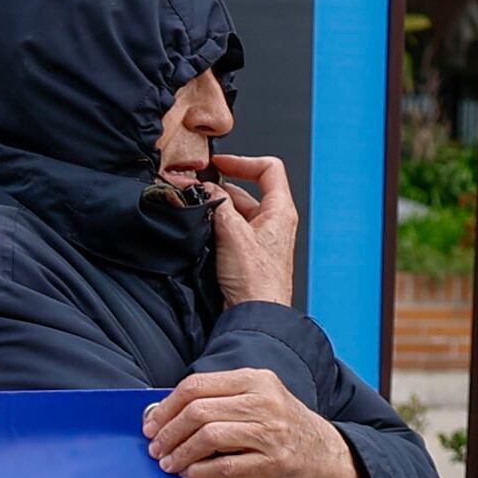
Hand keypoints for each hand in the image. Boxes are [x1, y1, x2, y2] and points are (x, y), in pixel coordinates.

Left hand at [145, 364, 360, 477]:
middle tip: (155, 447)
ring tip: (168, 463)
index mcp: (255, 379)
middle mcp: (264, 401)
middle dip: (168, 432)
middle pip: (198, 411)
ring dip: (180, 453)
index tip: (151, 423)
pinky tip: (189, 474)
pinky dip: (201, 471)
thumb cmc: (282, 424)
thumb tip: (165, 411)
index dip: (166, 406)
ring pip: (209, 437)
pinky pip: (227, 466)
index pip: (196, 386)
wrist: (325, 453)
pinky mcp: (273, 463)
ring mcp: (270, 432)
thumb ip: (220, 398)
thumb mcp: (258, 397)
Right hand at [202, 151, 302, 311]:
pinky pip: (231, 231)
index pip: (268, 169)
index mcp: (280, 211)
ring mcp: (261, 240)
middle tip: (198, 191)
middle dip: (221, 189)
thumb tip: (206, 188)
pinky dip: (216, 227)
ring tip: (198, 213)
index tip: (219, 164)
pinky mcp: (248, 256)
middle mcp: (274, 223)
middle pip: (247, 190)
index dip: (242, 162)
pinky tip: (201, 232)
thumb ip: (218, 204)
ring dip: (216, 209)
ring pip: (236, 212)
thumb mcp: (232, 233)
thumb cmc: (256, 282)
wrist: (254, 316)